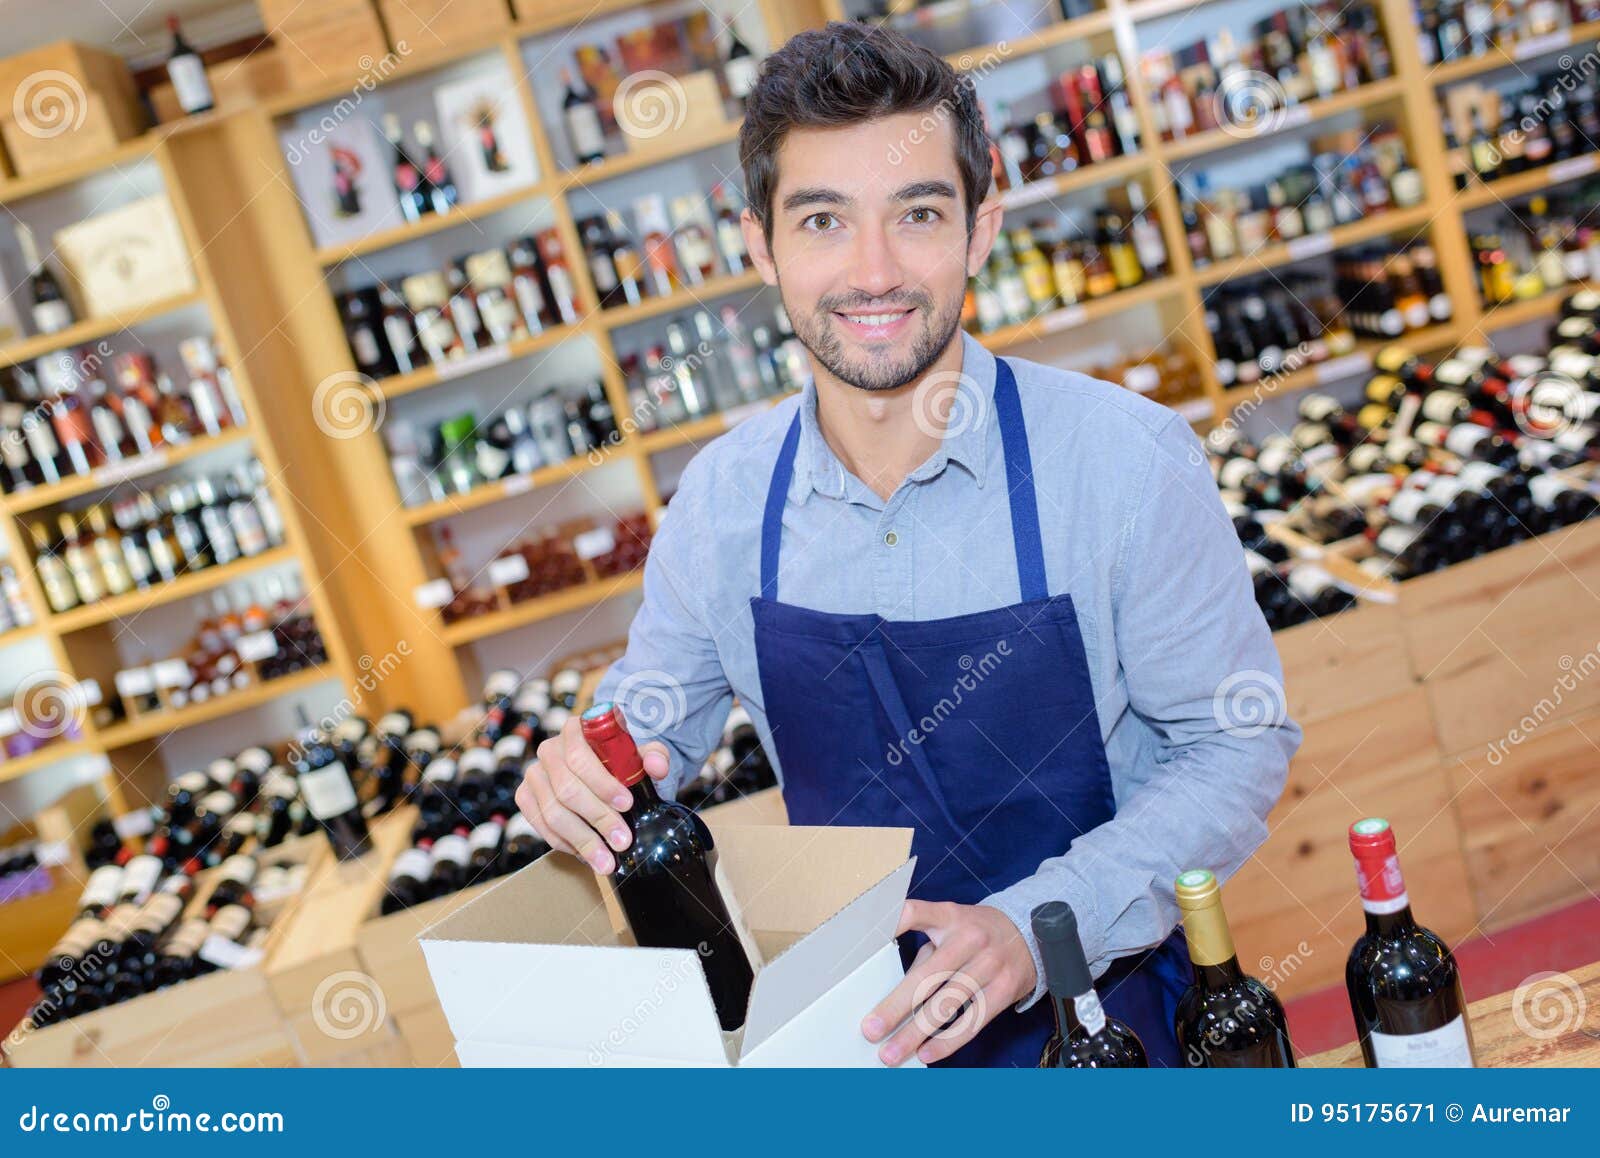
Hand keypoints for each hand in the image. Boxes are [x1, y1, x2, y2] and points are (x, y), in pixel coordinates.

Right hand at [514, 714, 670, 873]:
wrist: (602, 770)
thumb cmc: (621, 760)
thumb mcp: (641, 754)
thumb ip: (654, 756)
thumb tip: (657, 767)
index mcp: (575, 730)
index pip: (581, 757)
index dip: (602, 783)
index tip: (627, 804)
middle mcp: (549, 749)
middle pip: (567, 789)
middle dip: (598, 819)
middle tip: (622, 841)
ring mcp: (534, 774)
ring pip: (553, 813)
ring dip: (582, 840)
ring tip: (606, 860)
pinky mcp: (525, 796)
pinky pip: (541, 825)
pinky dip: (564, 843)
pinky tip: (585, 853)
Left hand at [861, 900, 1036, 1065]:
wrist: (1032, 934)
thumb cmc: (976, 932)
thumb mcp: (952, 925)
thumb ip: (926, 951)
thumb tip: (892, 989)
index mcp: (950, 915)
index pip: (915, 912)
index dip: (891, 924)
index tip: (865, 941)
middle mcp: (970, 938)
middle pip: (927, 976)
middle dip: (896, 1007)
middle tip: (871, 1029)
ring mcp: (990, 964)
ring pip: (947, 1005)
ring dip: (916, 1033)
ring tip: (892, 1053)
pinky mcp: (1005, 989)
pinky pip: (972, 1022)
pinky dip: (947, 1042)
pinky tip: (926, 1053)